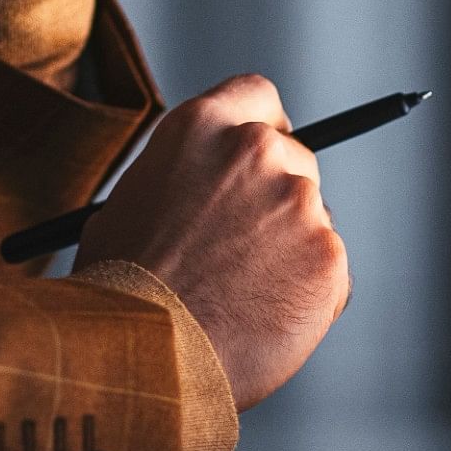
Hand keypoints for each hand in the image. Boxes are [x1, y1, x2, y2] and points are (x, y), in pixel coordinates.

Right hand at [71, 74, 348, 407]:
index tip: (263, 155)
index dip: (262, 126)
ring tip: (238, 297)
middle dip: (276, 199)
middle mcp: (257, 151)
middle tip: (245, 247)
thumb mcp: (130, 203)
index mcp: (203, 126)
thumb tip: (207, 190)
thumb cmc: (121, 288)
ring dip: (289, 251)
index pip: (258, 96)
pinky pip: (328, 273)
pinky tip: (261, 320)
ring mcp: (300, 203)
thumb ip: (182, 178)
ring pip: (311, 221)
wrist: (144, 354)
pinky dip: (305, 296)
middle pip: (294, 158)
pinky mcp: (329, 257)